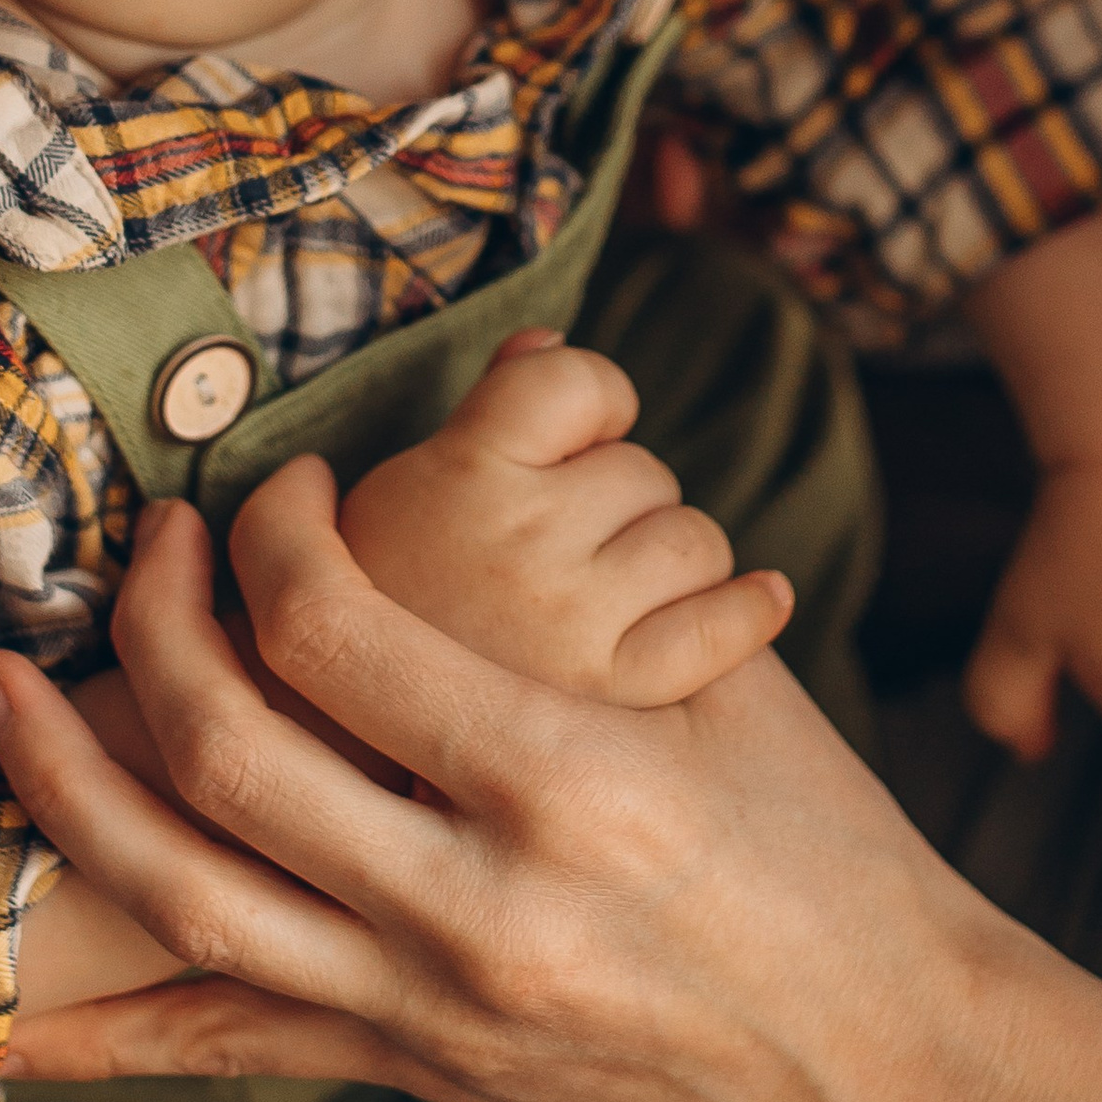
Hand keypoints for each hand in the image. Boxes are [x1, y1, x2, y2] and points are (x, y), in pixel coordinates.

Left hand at [0, 466, 969, 1101]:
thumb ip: (599, 564)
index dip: (268, 536)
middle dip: (146, 630)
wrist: (900, 1076)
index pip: (335, 629)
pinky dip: (92, 1026)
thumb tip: (506, 397)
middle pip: (228, 754)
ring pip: (185, 901)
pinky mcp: (415, 1072)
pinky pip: (219, 1043)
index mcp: (570, 782)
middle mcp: (481, 908)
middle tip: (141, 549)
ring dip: (61, 787)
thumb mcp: (728, 683)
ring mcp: (434, 1008)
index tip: (276, 494)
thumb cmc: (828, 854)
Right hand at [338, 330, 789, 704]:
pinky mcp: (620, 695)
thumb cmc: (379, 612)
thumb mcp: (399, 497)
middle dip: (619, 502)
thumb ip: (479, 413)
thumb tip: (552, 340)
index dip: (589, 402)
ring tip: (608, 601)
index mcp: (455, 475)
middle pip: (642, 470)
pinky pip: (722, 621)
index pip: (579, 381)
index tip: (576, 440)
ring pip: (692, 540)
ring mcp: (570, 621)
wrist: (342, 761)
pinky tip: (759, 599)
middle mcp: (516, 540)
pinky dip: (747, 607)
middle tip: (565, 556)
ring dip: (668, 561)